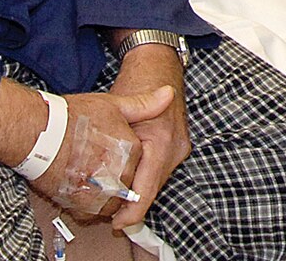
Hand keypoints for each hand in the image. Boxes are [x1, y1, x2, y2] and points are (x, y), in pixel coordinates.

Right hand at [0, 75, 173, 219]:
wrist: (37, 133)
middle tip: (97, 165)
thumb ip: (144, 105)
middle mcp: (120, 173)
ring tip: (89, 176)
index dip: (126, 161)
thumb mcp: (113, 105)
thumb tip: (168, 94)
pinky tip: (80, 187)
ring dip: (105, 194)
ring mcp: (101, 191)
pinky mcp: (81, 204)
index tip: (111, 155)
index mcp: (131, 149)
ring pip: (113, 201)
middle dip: (117, 179)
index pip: (140, 165)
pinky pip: (94, 212)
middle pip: (127, 185)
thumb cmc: (73, 117)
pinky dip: (90, 204)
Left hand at [104, 44, 190, 230]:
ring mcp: (179, 147)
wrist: (157, 62)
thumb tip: (109, 184)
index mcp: (162, 143)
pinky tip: (127, 179)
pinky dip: (143, 177)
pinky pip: (158, 169)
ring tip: (113, 200)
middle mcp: (176, 148)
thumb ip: (116, 151)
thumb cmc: (136, 82)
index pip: (147, 190)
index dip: (131, 211)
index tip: (116, 224)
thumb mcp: (120, 114)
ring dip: (136, 190)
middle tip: (106, 213)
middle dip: (131, 203)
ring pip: (154, 180)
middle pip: (152, 188)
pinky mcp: (177, 145)